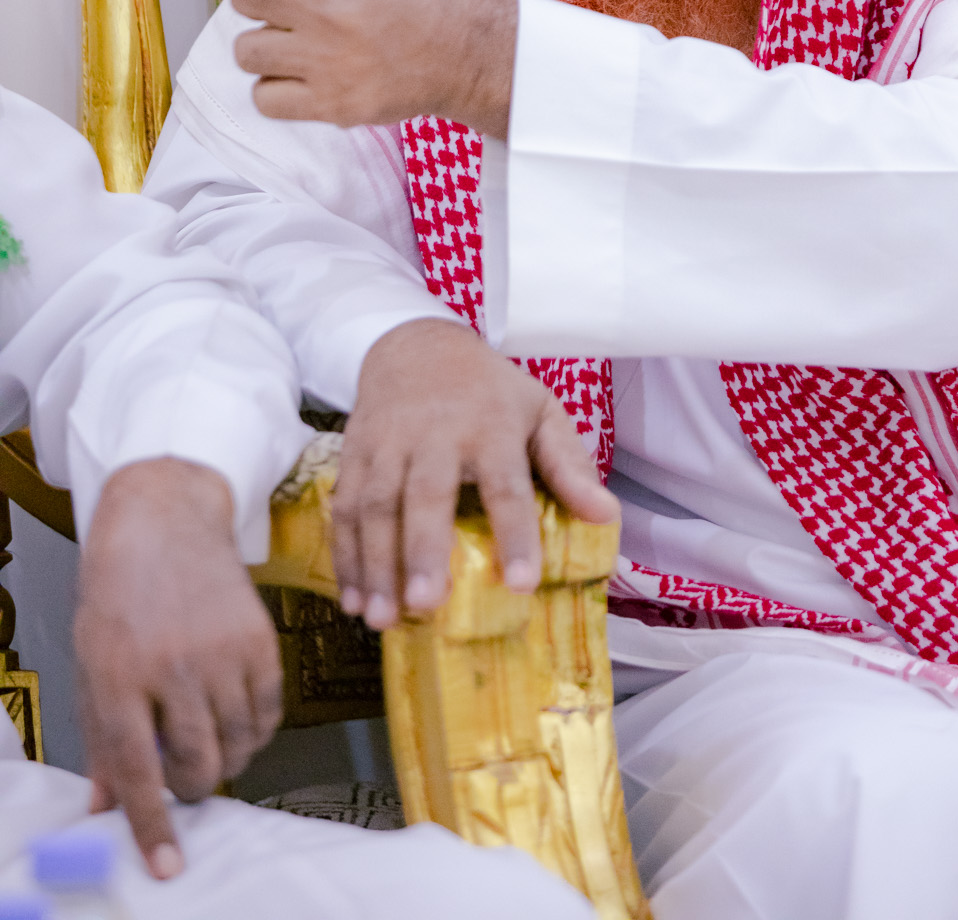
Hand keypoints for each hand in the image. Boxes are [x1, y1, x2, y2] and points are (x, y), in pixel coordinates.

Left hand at [74, 459, 282, 876]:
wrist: (165, 519)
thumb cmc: (118, 594)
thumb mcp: (92, 664)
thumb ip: (102, 738)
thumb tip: (107, 806)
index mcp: (120, 677)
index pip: (139, 772)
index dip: (153, 825)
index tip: (167, 864)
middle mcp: (173, 666)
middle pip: (197, 765)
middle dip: (191, 787)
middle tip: (182, 772)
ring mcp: (222, 650)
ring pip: (237, 744)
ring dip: (224, 758)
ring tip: (207, 739)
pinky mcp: (260, 636)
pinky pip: (269, 710)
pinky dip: (255, 729)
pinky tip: (235, 716)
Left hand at [155, 0, 517, 137]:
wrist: (466, 48)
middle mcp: (327, 6)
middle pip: (245, 2)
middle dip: (269, 1)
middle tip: (311, 5)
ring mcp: (327, 59)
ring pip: (247, 52)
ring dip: (269, 46)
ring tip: (312, 44)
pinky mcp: (332, 105)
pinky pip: (263, 98)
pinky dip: (278, 89)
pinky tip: (312, 76)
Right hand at [333, 317, 618, 627]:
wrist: (415, 345)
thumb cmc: (488, 391)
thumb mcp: (539, 411)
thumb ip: (569, 464)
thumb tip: (606, 515)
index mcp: (490, 424)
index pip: (506, 483)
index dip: (515, 532)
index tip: (520, 583)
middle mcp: (435, 433)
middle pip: (426, 494)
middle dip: (423, 551)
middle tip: (427, 605)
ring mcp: (387, 443)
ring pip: (374, 506)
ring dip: (376, 565)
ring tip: (382, 619)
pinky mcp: (354, 454)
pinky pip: (343, 508)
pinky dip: (345, 557)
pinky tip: (353, 599)